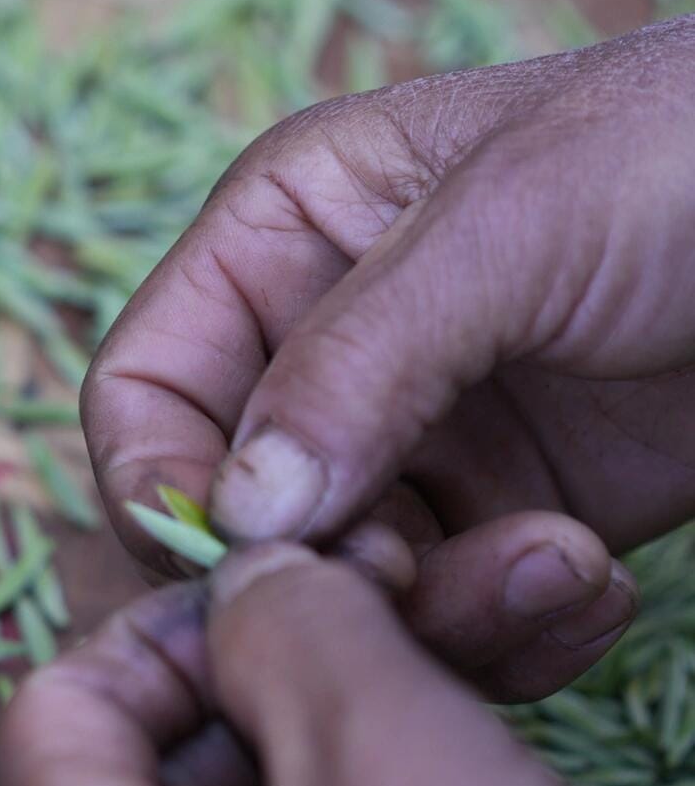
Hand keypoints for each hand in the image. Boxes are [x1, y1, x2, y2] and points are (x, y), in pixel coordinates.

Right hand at [83, 24, 694, 699]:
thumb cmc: (694, 153)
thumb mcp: (512, 225)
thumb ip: (359, 362)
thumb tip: (237, 514)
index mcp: (290, 233)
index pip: (145, 388)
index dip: (166, 484)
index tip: (246, 555)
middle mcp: (336, 346)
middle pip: (239, 516)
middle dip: (322, 569)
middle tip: (418, 575)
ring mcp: (431, 440)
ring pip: (350, 589)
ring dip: (437, 613)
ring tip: (556, 568)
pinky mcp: (525, 518)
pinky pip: (461, 620)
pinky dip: (514, 633)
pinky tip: (598, 587)